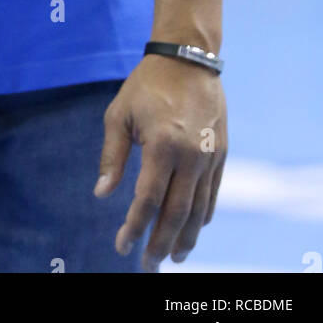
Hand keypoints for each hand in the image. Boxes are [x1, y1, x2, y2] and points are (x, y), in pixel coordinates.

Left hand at [94, 54, 226, 270]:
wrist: (188, 58)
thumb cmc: (147, 84)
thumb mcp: (119, 114)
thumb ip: (112, 156)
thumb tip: (101, 194)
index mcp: (162, 146)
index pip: (147, 200)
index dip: (134, 227)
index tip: (122, 246)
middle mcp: (191, 156)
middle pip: (176, 213)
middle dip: (161, 243)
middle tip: (148, 264)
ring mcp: (210, 157)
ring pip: (198, 210)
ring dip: (186, 238)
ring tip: (174, 257)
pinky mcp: (221, 153)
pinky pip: (213, 194)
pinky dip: (203, 216)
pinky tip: (193, 229)